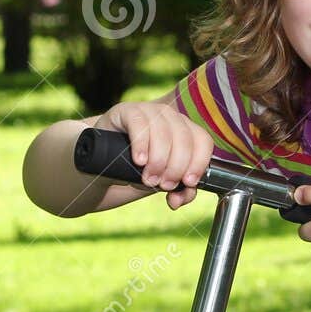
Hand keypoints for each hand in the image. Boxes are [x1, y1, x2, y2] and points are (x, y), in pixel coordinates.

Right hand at [96, 101, 212, 208]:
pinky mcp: (128, 111)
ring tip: (148, 178)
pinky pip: (139, 123)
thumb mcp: (163, 182)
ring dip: (158, 160)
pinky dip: (141, 144)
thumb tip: (177, 200)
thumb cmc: (141, 170)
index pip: (203, 141)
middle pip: (184, 138)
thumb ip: (179, 192)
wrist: (107, 162)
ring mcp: (150, 111)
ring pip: (163, 131)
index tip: (187, 182)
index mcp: (186, 131)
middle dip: (175, 167)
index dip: (198, 163)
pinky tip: (139, 160)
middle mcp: (171, 117)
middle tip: (163, 184)